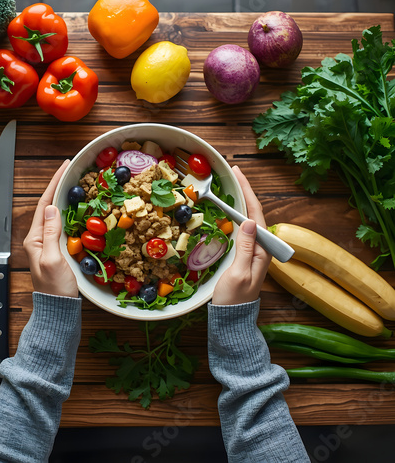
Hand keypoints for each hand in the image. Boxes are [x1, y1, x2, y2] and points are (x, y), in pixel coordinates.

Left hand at [23, 160, 77, 297]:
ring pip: (56, 214)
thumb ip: (50, 233)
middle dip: (58, 186)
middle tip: (71, 170)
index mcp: (34, 238)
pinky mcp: (58, 249)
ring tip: (75, 183)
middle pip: (48, 206)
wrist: (59, 309)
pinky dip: (71, 212)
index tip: (64, 167)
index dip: (54, 184)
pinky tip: (79, 207)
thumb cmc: (55, 287)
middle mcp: (39, 238)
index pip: (43, 205)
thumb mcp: (52, 260)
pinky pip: (63, 225)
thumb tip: (51, 208)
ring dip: (64, 197)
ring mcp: (48, 244)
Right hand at [212, 166, 270, 305]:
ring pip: (248, 219)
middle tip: (233, 173)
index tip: (238, 174)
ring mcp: (252, 251)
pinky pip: (241, 229)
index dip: (248, 192)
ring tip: (231, 185)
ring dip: (240, 201)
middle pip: (254, 213)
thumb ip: (246, 248)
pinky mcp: (243, 255)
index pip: (256, 215)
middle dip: (245, 191)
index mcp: (263, 251)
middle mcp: (261, 248)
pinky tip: (228, 209)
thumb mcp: (239, 273)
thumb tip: (250, 222)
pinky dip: (235, 214)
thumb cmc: (233, 298)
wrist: (231, 319)